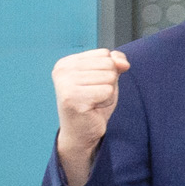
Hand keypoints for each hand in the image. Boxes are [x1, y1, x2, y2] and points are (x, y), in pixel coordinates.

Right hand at [51, 47, 127, 185]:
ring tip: (94, 102)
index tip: (94, 85)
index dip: (108, 71)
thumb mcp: (107, 78)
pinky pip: (107, 91)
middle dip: (109, 82)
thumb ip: (115, 63)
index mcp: (66, 62)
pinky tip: (93, 108)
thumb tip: (123, 62)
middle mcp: (62, 70)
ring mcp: (65, 83)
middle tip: (95, 96)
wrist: (82, 132)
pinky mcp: (72, 98)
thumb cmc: (94, 104)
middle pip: (108, 64)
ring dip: (108, 93)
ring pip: (109, 77)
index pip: (104, 53)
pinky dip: (106, 101)